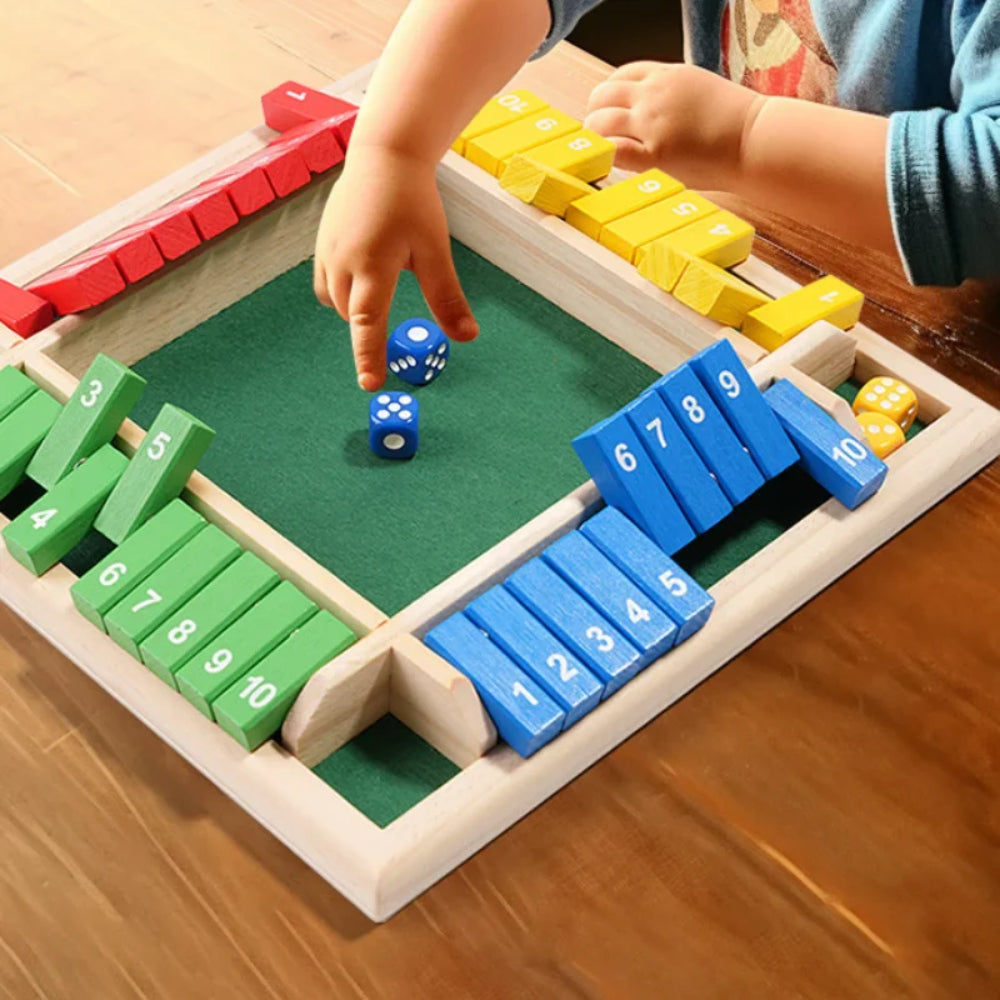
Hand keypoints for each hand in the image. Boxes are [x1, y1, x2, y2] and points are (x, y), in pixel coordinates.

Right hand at [314, 146, 478, 390]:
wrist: (383, 158)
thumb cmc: (413, 203)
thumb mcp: (435, 251)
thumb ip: (447, 297)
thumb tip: (467, 337)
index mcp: (373, 266)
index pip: (368, 323)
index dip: (369, 357)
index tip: (371, 385)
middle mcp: (343, 263)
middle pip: (355, 317)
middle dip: (371, 330)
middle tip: (391, 340)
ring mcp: (327, 253)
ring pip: (339, 303)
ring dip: (358, 310)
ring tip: (380, 288)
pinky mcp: (322, 245)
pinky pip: (329, 285)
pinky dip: (346, 292)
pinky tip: (365, 276)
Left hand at [584, 62, 763, 190]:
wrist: (757, 139)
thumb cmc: (734, 124)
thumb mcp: (698, 90)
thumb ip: (669, 96)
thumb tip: (647, 111)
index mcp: (667, 74)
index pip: (620, 76)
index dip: (609, 97)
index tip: (610, 113)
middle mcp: (655, 94)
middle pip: (602, 96)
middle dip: (595, 115)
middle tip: (599, 136)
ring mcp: (653, 122)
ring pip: (599, 122)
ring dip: (595, 138)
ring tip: (600, 154)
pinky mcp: (655, 153)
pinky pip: (612, 150)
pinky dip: (603, 156)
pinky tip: (608, 165)